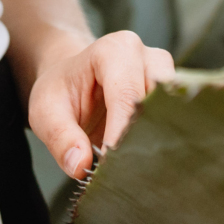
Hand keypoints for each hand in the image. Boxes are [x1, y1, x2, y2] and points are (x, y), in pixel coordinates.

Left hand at [24, 28, 174, 180]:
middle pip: (158, 102)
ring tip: (139, 168)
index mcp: (115, 50)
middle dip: (143, 137)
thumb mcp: (45, 112)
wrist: (74, 78)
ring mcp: (166, 75)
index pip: (126, 96)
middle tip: (127, 173)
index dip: (120, 134)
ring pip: (175, 112)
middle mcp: (148, 57)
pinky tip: (151, 163)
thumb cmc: (61, 91)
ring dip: (159, 140)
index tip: (110, 168)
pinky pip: (178, 119)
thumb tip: (81, 166)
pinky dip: (165, 142)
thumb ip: (60, 137)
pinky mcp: (175, 94)